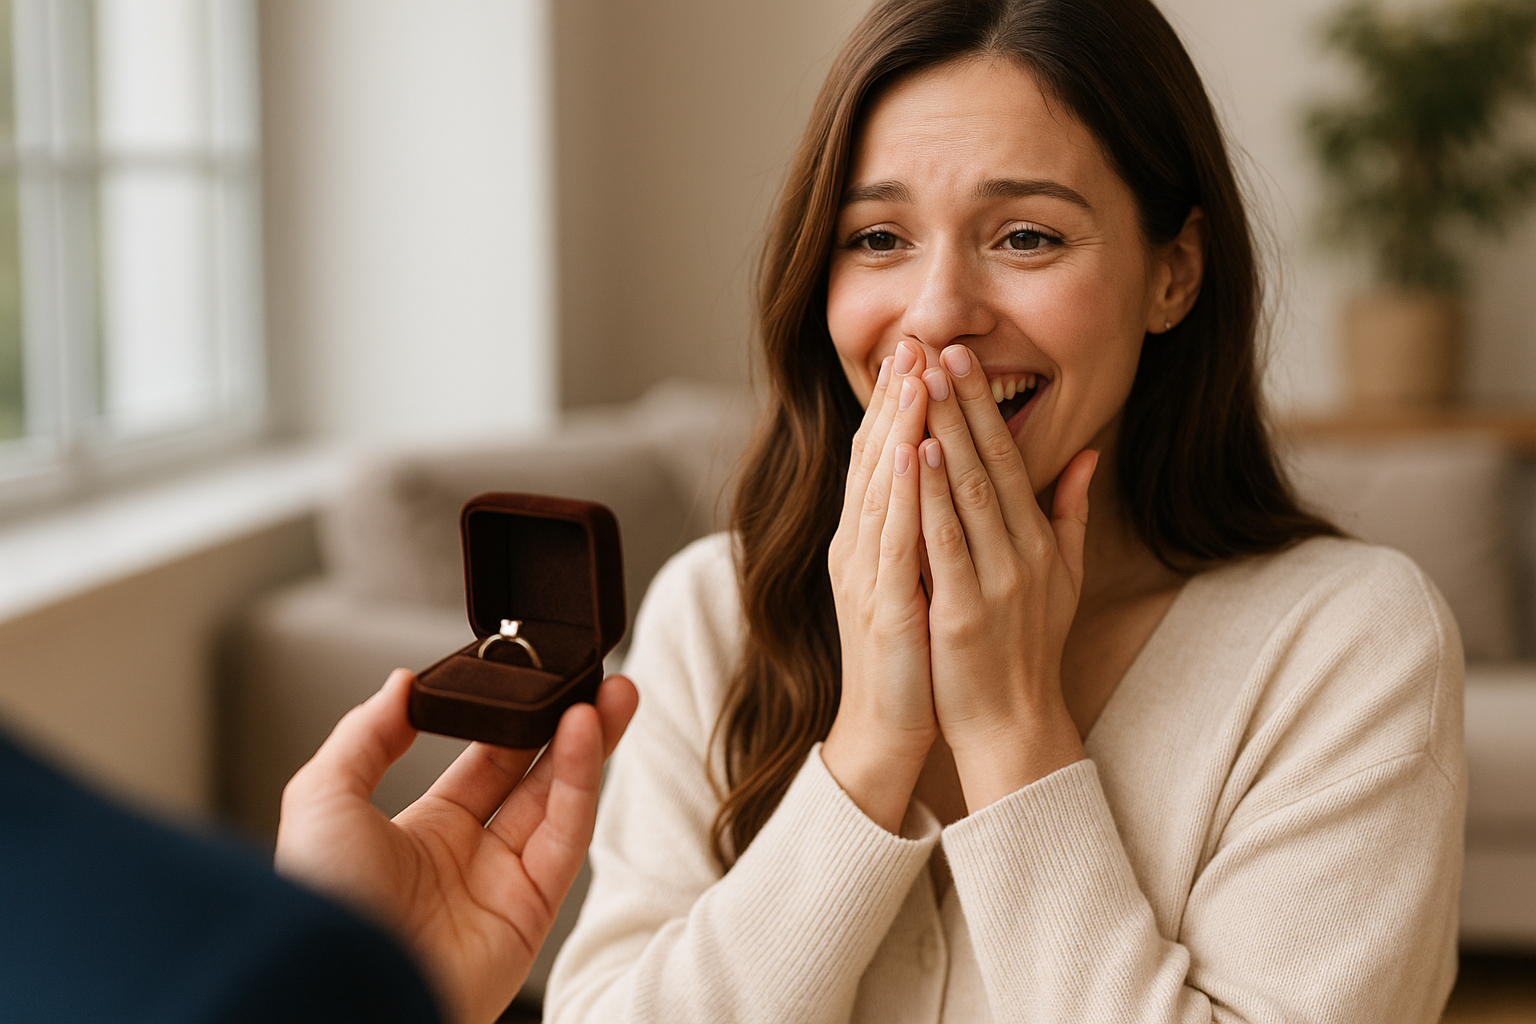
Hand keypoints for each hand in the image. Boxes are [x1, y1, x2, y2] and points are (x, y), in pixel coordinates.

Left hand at [275, 668, 637, 1023]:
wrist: (343, 988)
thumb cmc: (321, 910)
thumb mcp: (322, 799)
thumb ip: (365, 735)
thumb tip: (403, 683)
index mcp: (422, 834)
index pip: (485, 761)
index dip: (513, 718)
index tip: (534, 677)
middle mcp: (470, 858)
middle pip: (536, 775)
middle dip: (568, 723)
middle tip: (591, 675)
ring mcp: (505, 884)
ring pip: (562, 800)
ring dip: (589, 742)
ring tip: (609, 692)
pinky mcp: (533, 910)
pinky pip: (566, 836)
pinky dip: (581, 782)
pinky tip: (584, 733)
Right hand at [823, 340, 940, 831]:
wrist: (887, 728)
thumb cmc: (912, 654)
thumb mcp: (923, 578)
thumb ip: (936, 526)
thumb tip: (952, 477)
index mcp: (872, 538)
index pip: (883, 456)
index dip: (899, 403)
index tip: (921, 351)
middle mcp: (859, 547)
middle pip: (873, 458)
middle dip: (894, 398)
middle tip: (911, 339)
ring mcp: (865, 575)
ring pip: (879, 488)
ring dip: (895, 429)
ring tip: (913, 376)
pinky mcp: (881, 608)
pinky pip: (891, 542)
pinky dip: (899, 495)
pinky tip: (909, 454)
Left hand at [916, 345, 1095, 809]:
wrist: (1014, 725)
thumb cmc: (1029, 648)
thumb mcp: (1065, 577)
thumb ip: (1072, 513)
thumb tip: (1088, 454)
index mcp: (1039, 542)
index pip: (1010, 459)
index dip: (984, 407)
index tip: (962, 359)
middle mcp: (1021, 554)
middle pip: (988, 464)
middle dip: (962, 403)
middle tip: (941, 348)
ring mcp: (993, 582)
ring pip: (966, 494)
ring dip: (943, 432)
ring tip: (924, 383)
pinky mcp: (960, 612)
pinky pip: (942, 544)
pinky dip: (928, 497)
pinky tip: (913, 456)